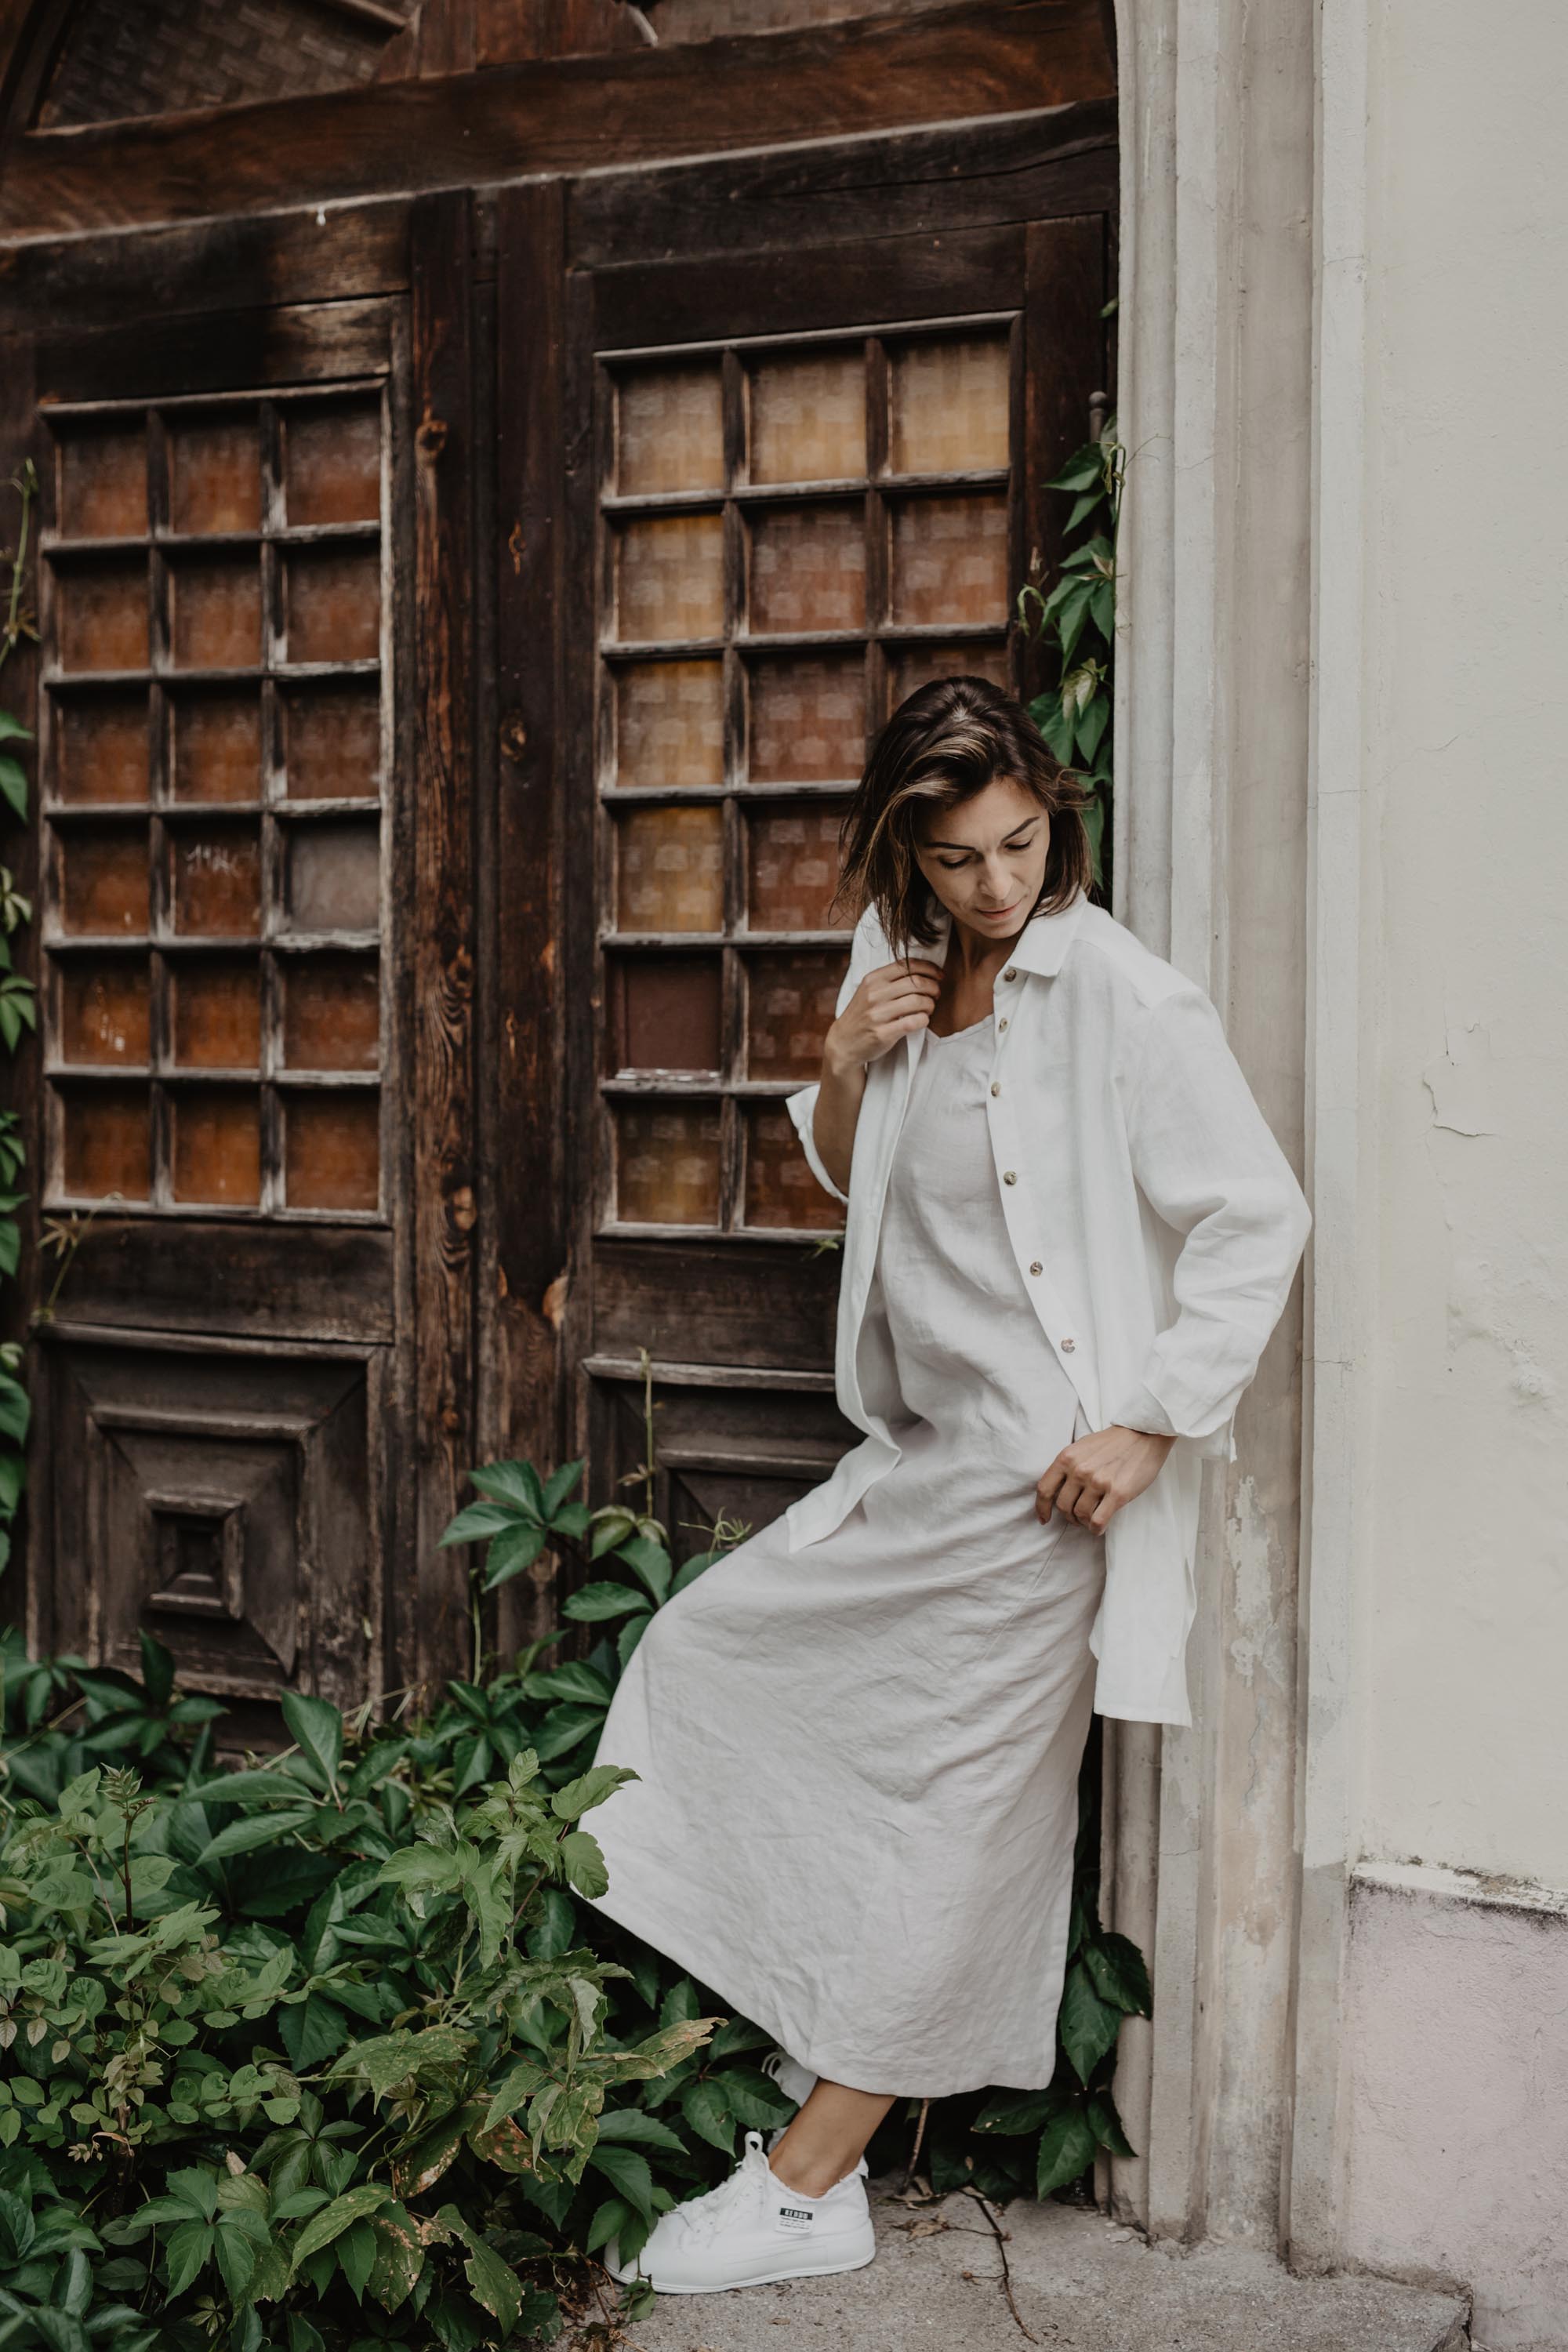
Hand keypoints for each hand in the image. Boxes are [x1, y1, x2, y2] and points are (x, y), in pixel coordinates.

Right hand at [824, 958, 943, 1075]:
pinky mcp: (883, 1033)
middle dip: (933, 987)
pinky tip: (922, 1020)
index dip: (929, 968)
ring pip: (918, 1001)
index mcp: (873, 979)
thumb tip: (924, 971)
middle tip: (936, 994)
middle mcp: (874, 994)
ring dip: (930, 1004)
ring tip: (929, 1008)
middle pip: (917, 982)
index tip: (939, 975)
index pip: (907, 965)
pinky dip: (924, 1020)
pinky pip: (914, 1022)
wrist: (844, 1043)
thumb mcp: (869, 990)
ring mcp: (878, 1014)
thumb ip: (891, 980)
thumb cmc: (863, 1015)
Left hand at [1035, 1424, 1176, 1531]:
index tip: (1044, 1518)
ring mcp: (1098, 1482)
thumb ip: (1068, 1466)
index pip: (1045, 1489)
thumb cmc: (1113, 1442)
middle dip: (1069, 1516)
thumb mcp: (1082, 1447)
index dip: (1041, 1508)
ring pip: (1081, 1515)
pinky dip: (1096, 1529)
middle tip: (1077, 1517)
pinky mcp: (1118, 1493)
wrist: (1144, 1435)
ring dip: (1084, 1522)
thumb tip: (1057, 1490)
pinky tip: (1099, 1527)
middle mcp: (1080, 1470)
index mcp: (1067, 1457)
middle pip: (1063, 1506)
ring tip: (1090, 1520)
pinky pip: (1098, 1521)